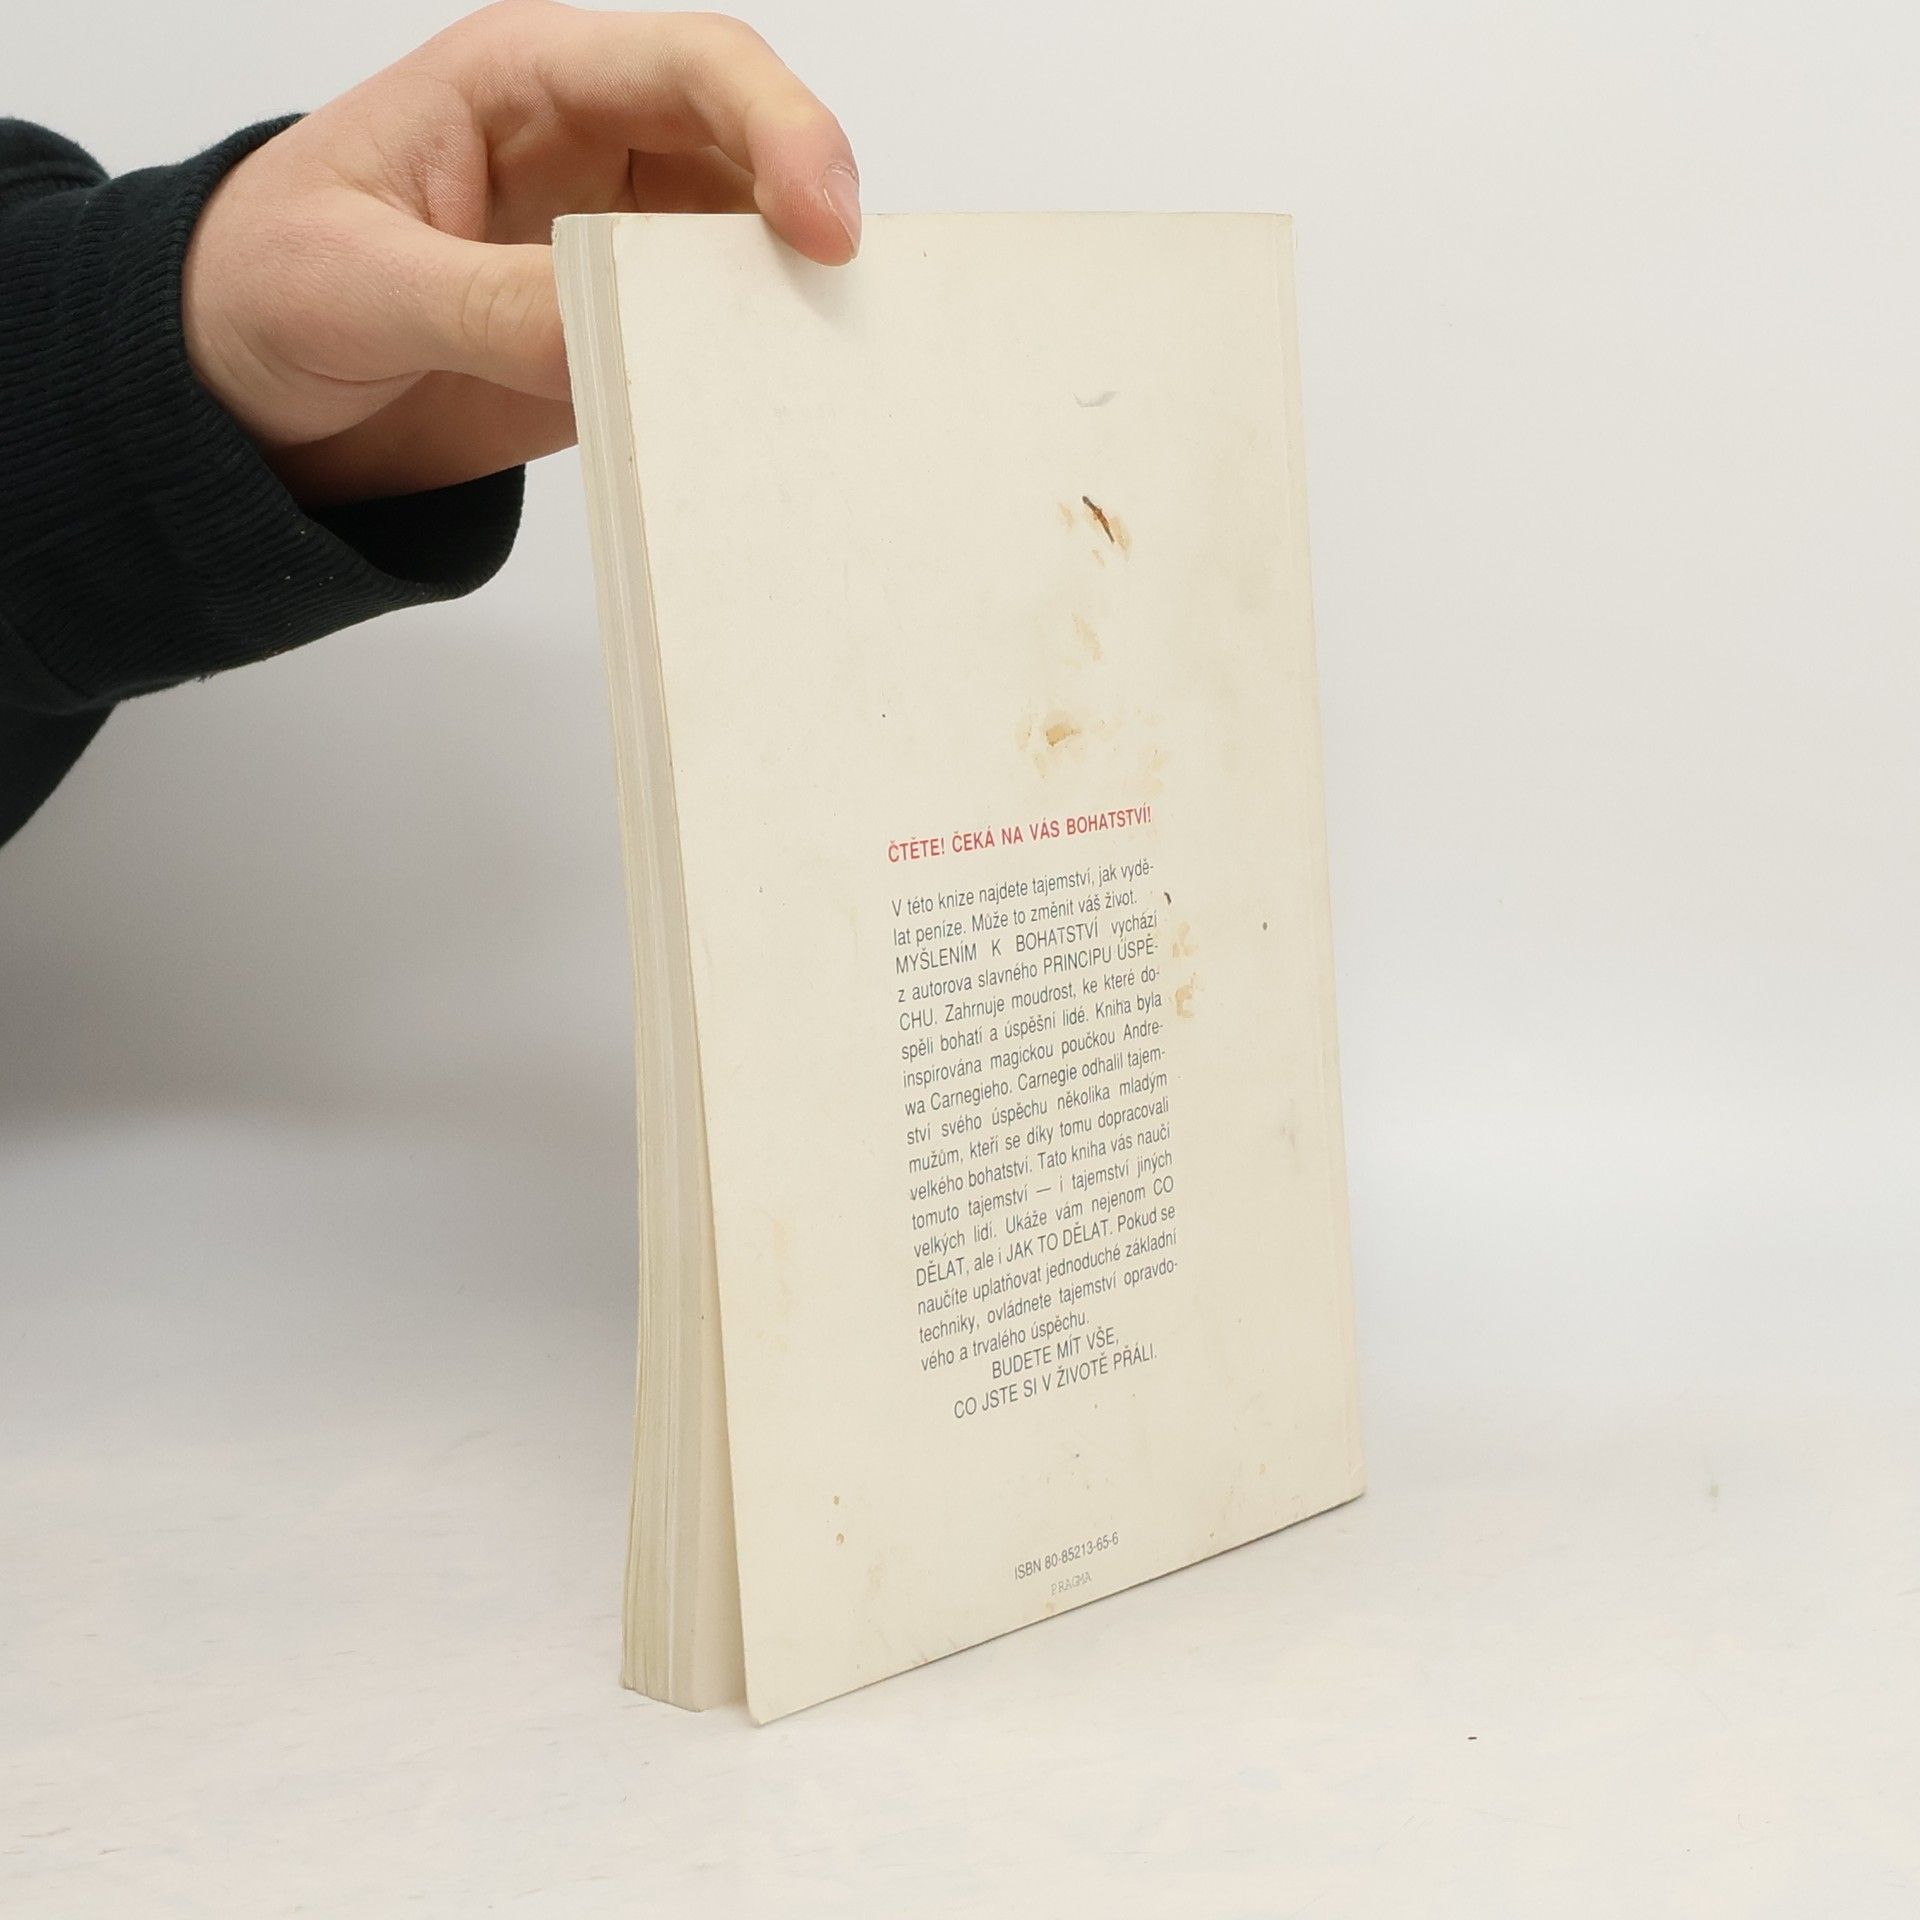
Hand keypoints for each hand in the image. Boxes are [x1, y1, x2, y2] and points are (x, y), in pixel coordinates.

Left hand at [181, 2, 859, 505]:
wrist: (237, 399)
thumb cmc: (258, 291)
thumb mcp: (352, 286)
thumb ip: (485, 304)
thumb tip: (614, 337)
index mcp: (525, 86)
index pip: (690, 69)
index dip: (779, 130)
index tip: (822, 226)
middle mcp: (590, 155)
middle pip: (750, 154)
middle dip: (809, 221)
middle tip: (844, 313)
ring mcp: (614, 253)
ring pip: (749, 254)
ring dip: (787, 306)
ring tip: (821, 372)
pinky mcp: (617, 342)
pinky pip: (712, 349)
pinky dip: (749, 380)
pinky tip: (768, 417)